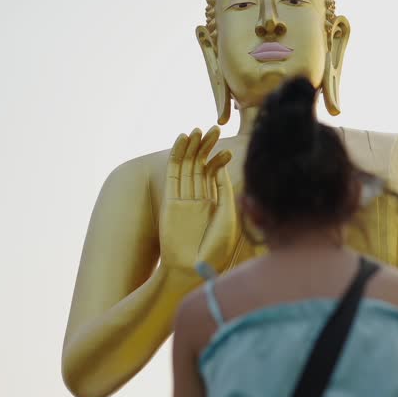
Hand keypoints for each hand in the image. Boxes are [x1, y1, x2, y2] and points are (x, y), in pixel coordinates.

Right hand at [159, 126, 236, 272]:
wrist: (192, 267)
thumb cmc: (215, 248)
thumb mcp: (227, 215)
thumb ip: (224, 191)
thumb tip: (220, 167)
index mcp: (213, 204)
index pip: (213, 175)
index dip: (218, 161)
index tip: (226, 150)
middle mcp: (197, 199)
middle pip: (200, 166)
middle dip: (206, 148)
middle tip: (213, 129)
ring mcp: (182, 198)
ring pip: (187, 166)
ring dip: (191, 147)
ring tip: (197, 129)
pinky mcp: (169, 200)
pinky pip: (173, 173)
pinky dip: (177, 156)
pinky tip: (182, 140)